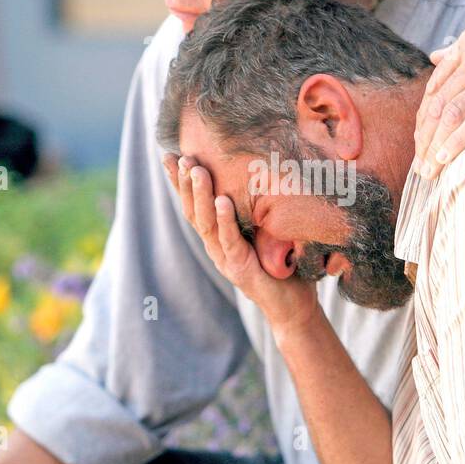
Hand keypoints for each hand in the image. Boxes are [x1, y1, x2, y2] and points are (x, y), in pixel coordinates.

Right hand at [162, 153, 318, 332]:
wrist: (293, 308)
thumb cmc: (282, 266)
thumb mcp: (266, 232)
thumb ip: (256, 211)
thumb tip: (260, 173)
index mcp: (218, 237)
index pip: (194, 205)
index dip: (180, 182)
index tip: (171, 155)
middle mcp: (215, 247)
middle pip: (193, 211)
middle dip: (185, 183)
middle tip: (181, 156)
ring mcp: (225, 258)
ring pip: (206, 223)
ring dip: (200, 195)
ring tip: (196, 169)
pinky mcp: (240, 269)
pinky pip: (230, 240)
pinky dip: (225, 220)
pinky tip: (222, 200)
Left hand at [414, 1, 464, 178]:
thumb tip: (438, 55)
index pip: (436, 86)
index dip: (424, 118)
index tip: (422, 141)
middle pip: (439, 104)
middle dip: (424, 139)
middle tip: (420, 165)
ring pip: (452, 114)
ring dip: (435, 146)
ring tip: (429, 171)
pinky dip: (458, 141)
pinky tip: (446, 159)